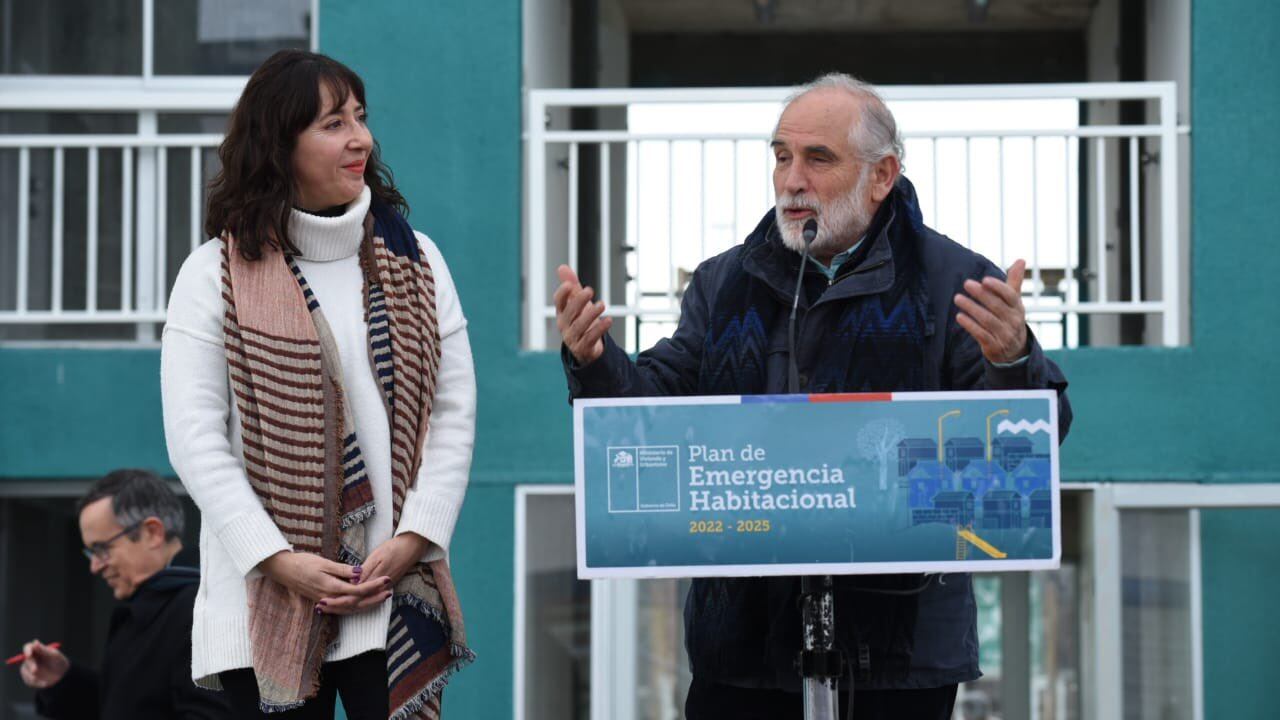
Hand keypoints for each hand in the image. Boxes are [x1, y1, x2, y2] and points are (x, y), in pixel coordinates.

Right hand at [19, 640, 68, 689]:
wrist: (62, 677)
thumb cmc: (59, 662)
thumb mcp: (54, 656)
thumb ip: (43, 650)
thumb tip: (34, 642)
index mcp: (37, 650)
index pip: (28, 647)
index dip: (27, 650)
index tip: (29, 655)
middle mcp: (31, 658)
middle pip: (26, 660)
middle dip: (31, 665)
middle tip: (35, 670)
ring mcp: (28, 668)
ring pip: (25, 671)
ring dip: (32, 676)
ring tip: (46, 680)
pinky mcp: (28, 678)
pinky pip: (28, 680)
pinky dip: (36, 682)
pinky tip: (45, 683)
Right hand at [259, 551, 389, 615]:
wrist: (283, 570)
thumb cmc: (303, 563)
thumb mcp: (323, 562)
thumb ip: (342, 570)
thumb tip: (360, 572)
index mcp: (330, 587)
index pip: (358, 590)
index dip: (374, 586)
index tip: (386, 579)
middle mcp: (329, 598)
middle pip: (357, 603)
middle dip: (375, 598)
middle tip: (389, 591)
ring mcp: (325, 602)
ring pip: (350, 608)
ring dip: (367, 604)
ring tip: (381, 597)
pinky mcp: (323, 602)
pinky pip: (343, 608)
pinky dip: (355, 607)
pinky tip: (363, 603)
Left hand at [319, 534, 429, 612]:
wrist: (413, 547)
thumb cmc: (395, 548)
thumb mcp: (379, 556)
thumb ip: (366, 571)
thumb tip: (353, 582)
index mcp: (375, 581)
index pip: (353, 596)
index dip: (337, 600)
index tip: (322, 601)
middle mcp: (378, 590)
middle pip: (354, 603)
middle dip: (336, 606)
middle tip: (319, 607)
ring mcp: (381, 590)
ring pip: (359, 603)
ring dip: (342, 606)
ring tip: (326, 606)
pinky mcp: (382, 587)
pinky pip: (364, 600)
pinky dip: (351, 602)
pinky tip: (343, 600)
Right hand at [554, 265, 611, 365]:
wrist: (587, 348)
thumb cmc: (581, 321)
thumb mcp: (577, 303)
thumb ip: (571, 286)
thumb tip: (562, 267)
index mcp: (562, 313)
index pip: (558, 302)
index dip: (562, 294)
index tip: (569, 285)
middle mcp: (565, 325)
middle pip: (569, 313)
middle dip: (578, 301)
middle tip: (589, 290)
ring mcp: (573, 338)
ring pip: (580, 326)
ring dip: (591, 314)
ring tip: (602, 304)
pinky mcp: (583, 348)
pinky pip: (590, 338)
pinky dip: (600, 329)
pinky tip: (608, 320)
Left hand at [955, 259, 1028, 364]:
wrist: (1014, 351)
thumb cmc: (1010, 318)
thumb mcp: (1014, 301)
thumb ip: (1014, 281)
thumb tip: (1021, 259)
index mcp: (1018, 308)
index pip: (1010, 296)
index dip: (998, 288)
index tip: (985, 279)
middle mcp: (1013, 321)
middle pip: (997, 306)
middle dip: (981, 295)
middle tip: (966, 283)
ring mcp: (1004, 335)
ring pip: (987, 320)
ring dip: (972, 308)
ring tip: (957, 298)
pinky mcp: (994, 346)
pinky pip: (981, 334)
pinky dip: (970, 325)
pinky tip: (959, 316)